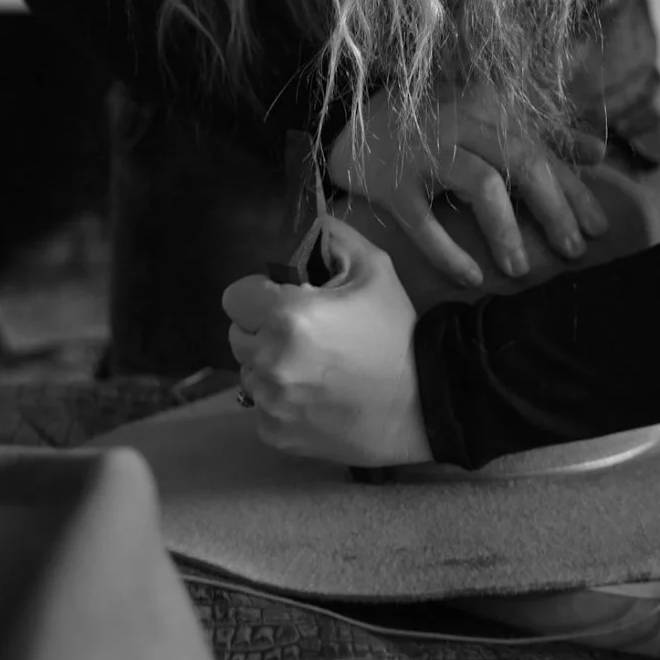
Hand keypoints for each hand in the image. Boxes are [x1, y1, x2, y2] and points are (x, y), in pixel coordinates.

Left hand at [222, 216, 432, 467]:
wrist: (424, 404)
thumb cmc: (397, 333)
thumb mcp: (375, 270)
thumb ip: (336, 239)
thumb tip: (315, 225)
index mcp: (287, 316)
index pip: (235, 297)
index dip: (259, 294)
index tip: (285, 300)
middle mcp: (269, 361)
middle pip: (238, 336)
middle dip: (263, 329)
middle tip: (303, 333)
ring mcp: (271, 403)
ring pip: (248, 374)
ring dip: (270, 367)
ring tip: (312, 367)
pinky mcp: (277, 434)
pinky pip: (261, 410)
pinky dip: (280, 403)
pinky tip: (316, 397)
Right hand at [326, 83, 609, 288]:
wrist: (352, 129)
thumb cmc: (432, 129)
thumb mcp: (487, 123)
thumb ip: (542, 137)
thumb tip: (599, 152)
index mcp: (488, 107)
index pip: (543, 149)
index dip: (575, 190)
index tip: (598, 227)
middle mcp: (460, 121)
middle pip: (522, 162)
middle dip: (554, 209)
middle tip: (574, 251)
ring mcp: (424, 151)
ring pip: (481, 184)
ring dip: (506, 230)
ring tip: (521, 270)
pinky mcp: (392, 183)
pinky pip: (425, 221)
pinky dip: (449, 251)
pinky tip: (473, 277)